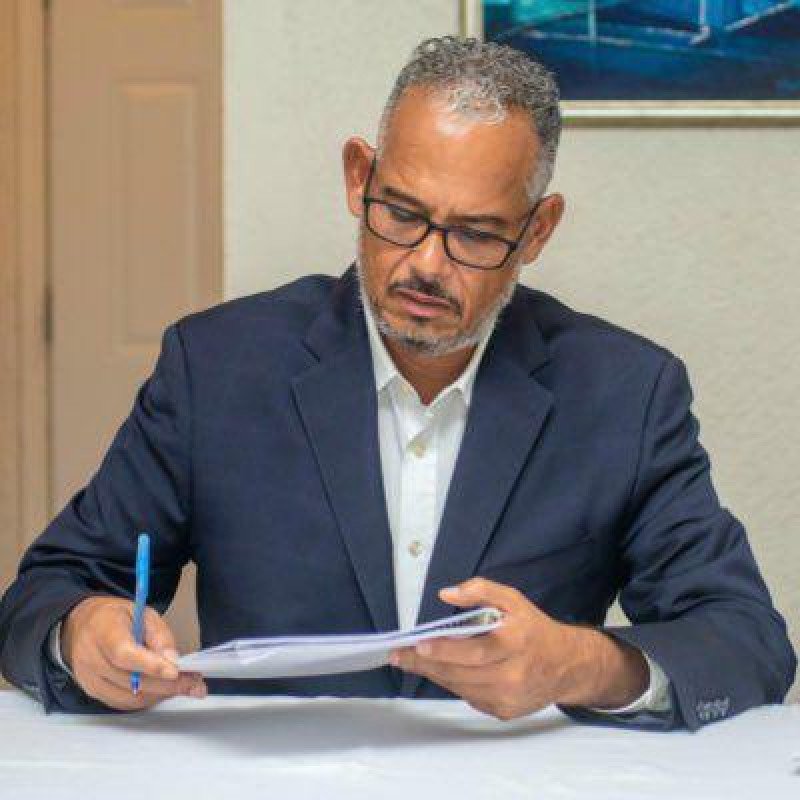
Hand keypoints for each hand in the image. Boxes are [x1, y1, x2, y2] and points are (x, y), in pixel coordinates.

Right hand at [61, 596, 206, 710]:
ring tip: (183, 686)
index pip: (124, 654)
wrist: (84, 625)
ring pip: (129, 697)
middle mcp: (91, 657)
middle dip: (167, 685)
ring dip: (160, 694)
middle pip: (130, 680)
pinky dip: (147, 699)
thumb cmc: (115, 617)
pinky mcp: (93, 692)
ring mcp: (89, 678)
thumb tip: (172, 660)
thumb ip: (159, 635)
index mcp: (103, 630)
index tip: (175, 671)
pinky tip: (163, 690)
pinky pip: (123, 703)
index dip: (151, 665)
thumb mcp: (142, 613)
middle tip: (193, 683)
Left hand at [390, 578, 647, 720]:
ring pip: (459, 687)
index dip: (443, 650)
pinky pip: (469, 697)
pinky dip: (454, 683)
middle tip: (399, 655)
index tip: (418, 645)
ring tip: (412, 661)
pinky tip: (444, 670)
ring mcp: (507, 697)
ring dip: (434, 674)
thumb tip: (448, 594)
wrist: (567, 665)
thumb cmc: (533, 629)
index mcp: (514, 643)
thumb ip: (480, 590)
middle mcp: (512, 674)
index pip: (472, 651)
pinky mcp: (503, 712)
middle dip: (425, 664)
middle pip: (459, 673)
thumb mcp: (512, 599)